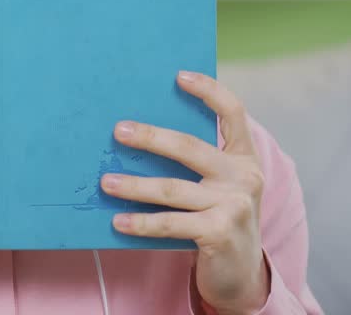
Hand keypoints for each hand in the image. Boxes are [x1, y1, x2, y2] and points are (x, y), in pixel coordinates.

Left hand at [101, 72, 268, 314]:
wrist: (242, 273)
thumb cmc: (220, 219)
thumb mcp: (220, 185)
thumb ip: (199, 162)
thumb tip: (141, 134)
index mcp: (244, 157)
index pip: (233, 112)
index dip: (209, 90)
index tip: (178, 75)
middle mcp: (243, 176)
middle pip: (189, 146)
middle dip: (150, 137)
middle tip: (118, 131)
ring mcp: (233, 205)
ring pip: (171, 188)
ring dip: (133, 185)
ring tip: (106, 182)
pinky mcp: (219, 232)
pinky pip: (170, 223)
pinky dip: (141, 222)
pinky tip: (118, 221)